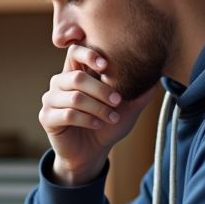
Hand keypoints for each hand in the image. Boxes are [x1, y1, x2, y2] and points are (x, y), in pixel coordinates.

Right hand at [40, 45, 157, 185]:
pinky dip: (87, 119)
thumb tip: (158, 76)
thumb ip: (140, 92)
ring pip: (75, 97)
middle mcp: (60, 82)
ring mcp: (51, 99)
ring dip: (98, 108)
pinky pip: (68, 115)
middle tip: (118, 101)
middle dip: (102, 90)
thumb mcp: (128, 108)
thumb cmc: (108, 125)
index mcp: (76, 73)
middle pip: (77, 77)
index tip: (106, 65)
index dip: (88, 54)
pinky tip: (99, 124)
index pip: (74, 51)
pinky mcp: (46, 117)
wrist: (93, 153)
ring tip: (112, 117)